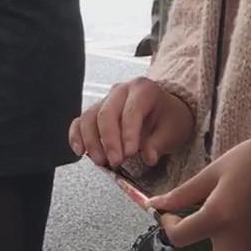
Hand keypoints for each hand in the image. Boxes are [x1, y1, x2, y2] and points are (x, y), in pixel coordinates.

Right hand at [69, 77, 194, 169]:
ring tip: (101, 161)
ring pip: (89, 117)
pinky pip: (80, 121)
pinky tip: (80, 151)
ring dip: (92, 141)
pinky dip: (77, 136)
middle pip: (106, 113)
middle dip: (109, 140)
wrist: (166, 111)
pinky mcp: (96, 112)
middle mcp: (121, 90)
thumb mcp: (174, 130)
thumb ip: (160, 143)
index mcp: (143, 89)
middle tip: (116, 161)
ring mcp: (106, 100)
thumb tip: (148, 157)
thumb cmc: (170, 118)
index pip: (131, 111)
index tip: (130, 153)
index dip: (128, 133)